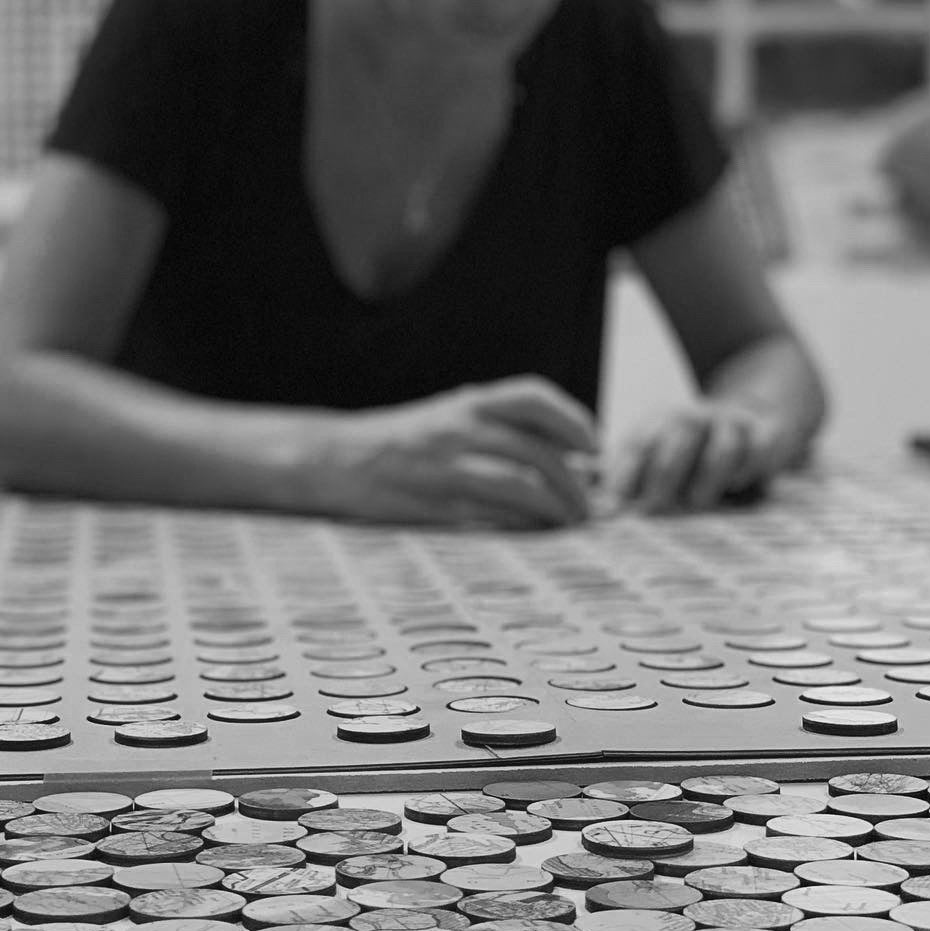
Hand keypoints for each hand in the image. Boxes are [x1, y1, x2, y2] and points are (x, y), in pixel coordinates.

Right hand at [311, 375, 598, 528]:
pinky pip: (492, 513)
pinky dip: (523, 524)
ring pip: (521, 482)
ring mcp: (447, 464)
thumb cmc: (401, 441)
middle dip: (574, 482)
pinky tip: (535, 533)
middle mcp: (460, 426)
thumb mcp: (448, 416)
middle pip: (538, 449)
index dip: (573, 420)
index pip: (533, 397)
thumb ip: (497, 428)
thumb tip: (563, 455)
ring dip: (555, 507)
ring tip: (568, 523)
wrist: (334, 457)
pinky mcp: (434, 500)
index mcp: (467, 402)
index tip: (594, 448)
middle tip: (587, 506)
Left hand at [607, 399, 785, 513]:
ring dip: (707, 473)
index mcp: (661, 421)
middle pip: (677, 437)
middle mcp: (695, 417)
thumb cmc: (693, 448)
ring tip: (696, 501)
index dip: (625, 470)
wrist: (751, 413)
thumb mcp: (658, 453)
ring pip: (720, 443)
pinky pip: (759, 446)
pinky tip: (737, 484)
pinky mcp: (766, 432)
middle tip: (652, 506)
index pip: (638, 442)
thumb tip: (594, 506)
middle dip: (662, 474)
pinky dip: (748, 465)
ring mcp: (731, 423)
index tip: (614, 501)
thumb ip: (627, 475)